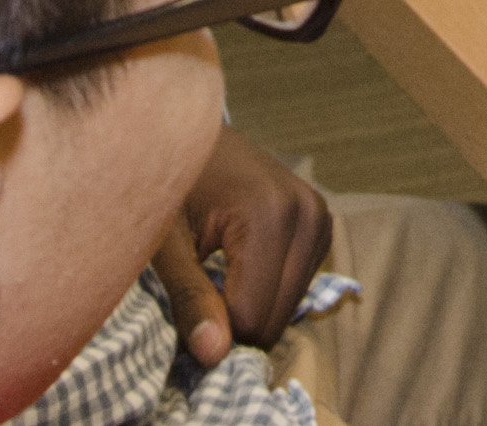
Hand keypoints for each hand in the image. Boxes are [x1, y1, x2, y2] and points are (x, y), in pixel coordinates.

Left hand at [154, 126, 333, 363]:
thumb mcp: (165, 244)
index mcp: (270, 214)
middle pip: (276, 317)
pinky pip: (297, 286)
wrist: (185, 130)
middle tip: (196, 294)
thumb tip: (214, 357)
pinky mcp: (321, 221)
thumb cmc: (167, 184)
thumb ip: (190, 299)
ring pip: (288, 307)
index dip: (213, 327)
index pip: (252, 317)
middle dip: (234, 323)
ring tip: (216, 273)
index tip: (183, 305)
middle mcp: (307, 214)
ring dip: (251, 306)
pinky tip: (239, 265)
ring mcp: (320, 215)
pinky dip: (267, 290)